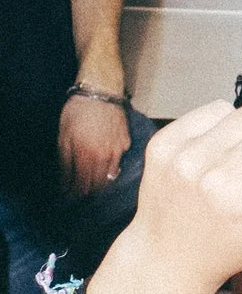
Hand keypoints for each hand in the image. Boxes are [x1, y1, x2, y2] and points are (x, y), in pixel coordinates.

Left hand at [56, 87, 130, 201]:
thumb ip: (65, 162)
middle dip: (86, 194)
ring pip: (110, 177)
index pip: (80, 186)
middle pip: (97, 186)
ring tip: (91, 188)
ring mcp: (118, 151)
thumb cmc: (78, 112)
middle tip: (78, 198)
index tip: (66, 201)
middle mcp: (104, 158)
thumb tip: (64, 184)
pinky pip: (118, 162)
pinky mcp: (126, 143)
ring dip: (99, 185)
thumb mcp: (64, 137)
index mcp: (86, 156)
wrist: (101, 92)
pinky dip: (111, 169)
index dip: (73, 196)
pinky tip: (104, 168)